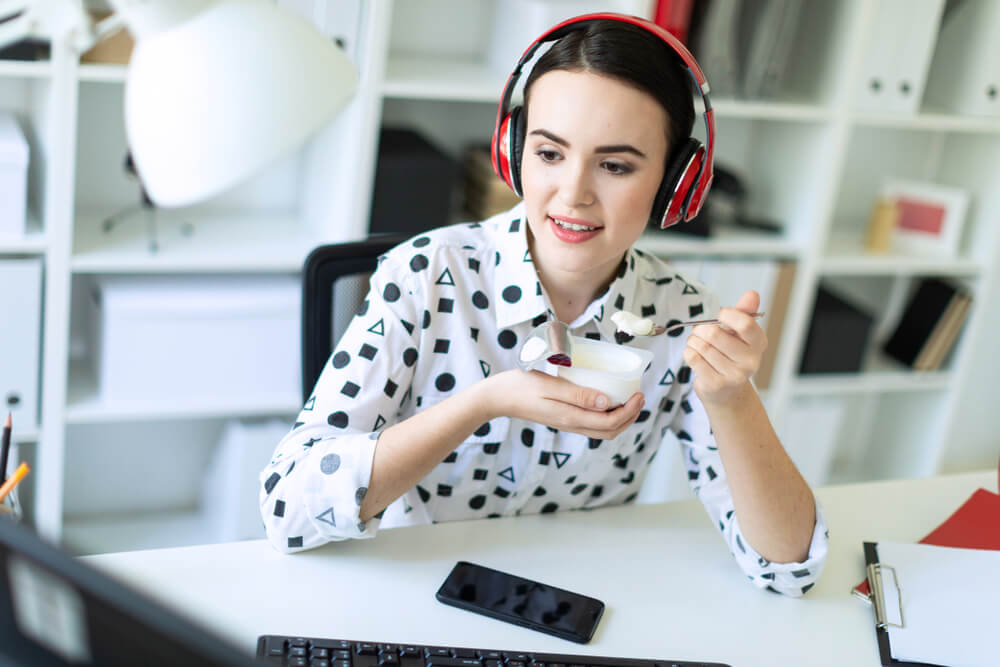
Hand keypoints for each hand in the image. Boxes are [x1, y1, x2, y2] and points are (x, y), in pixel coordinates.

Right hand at [484, 369, 643, 439]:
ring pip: (602, 429)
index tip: (639, 394)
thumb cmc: (521, 386)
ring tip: (630, 400)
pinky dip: (607, 416)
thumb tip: (608, 403)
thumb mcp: (551, 386)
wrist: (498, 397)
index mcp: (570, 418)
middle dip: (630, 417)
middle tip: (640, 397)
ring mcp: (567, 423)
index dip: (630, 411)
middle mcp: (571, 424)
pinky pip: (592, 423)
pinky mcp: (563, 418)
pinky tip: (608, 400)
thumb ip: (578, 395)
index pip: (610, 422)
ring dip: (621, 418)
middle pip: (610, 431)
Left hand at [683, 290, 766, 405]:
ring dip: (693, 341)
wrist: (726, 392)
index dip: (727, 315)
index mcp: (759, 343)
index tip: (721, 315)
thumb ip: (743, 313)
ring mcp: (733, 375)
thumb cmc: (730, 356)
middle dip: (701, 329)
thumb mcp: (739, 333)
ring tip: (699, 344)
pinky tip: (695, 355)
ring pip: (701, 345)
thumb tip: (752, 294)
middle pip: (715, 334)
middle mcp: (750, 361)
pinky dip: (688, 352)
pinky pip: (692, 357)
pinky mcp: (715, 384)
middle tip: (701, 331)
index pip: (745, 324)